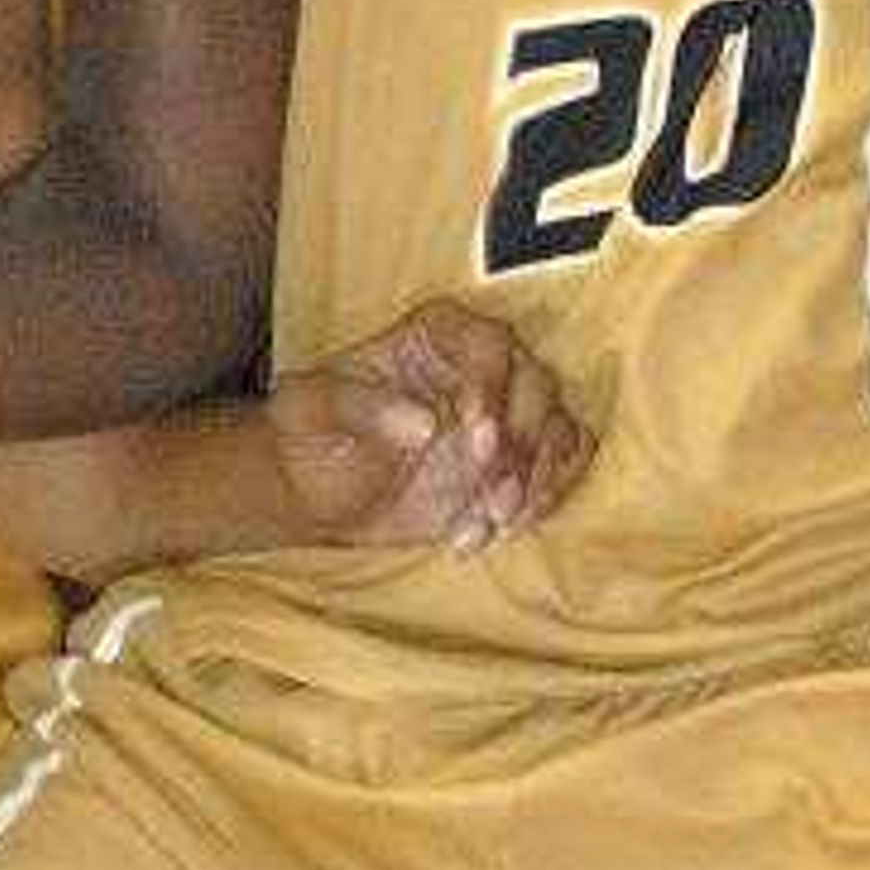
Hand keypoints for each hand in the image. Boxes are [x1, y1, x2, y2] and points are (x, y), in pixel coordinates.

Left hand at [267, 298, 589, 555]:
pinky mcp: (518, 458)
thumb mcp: (306, 411)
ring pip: (560, 429)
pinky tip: (495, 532)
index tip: (477, 432)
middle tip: (490, 494)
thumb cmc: (312, 437)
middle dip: (521, 445)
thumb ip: (357, 407)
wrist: (322, 491)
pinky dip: (542, 500)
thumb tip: (424, 424)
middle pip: (539, 386)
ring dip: (536, 481)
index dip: (493, 384)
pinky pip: (563, 467)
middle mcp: (481, 366)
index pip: (489, 342)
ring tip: (489, 523)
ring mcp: (505, 412)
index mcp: (435, 337)